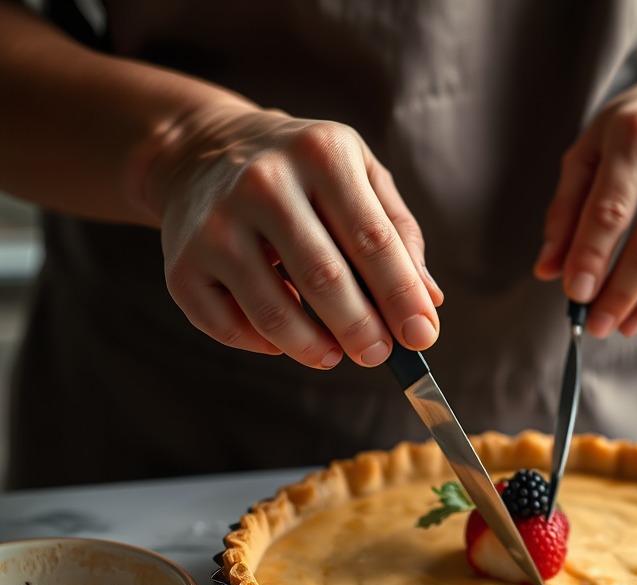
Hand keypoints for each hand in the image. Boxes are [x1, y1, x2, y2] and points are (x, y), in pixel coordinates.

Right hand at [148, 106, 442, 367]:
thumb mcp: (359, 176)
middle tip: (378, 355)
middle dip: (361, 330)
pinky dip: (265, 345)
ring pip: (274, 313)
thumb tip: (428, 302)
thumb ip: (400, 235)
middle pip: (325, 278)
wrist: (202, 151)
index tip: (421, 337)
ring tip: (335, 354)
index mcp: (320, 154)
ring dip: (314, 348)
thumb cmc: (301, 173)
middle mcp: (263, 182)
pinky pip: (230, 328)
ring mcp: (216, 224)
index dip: (401, 296)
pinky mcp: (182, 264)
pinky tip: (284, 338)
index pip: (372, 239)